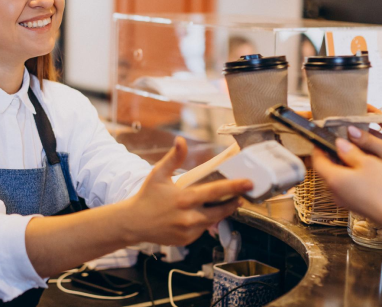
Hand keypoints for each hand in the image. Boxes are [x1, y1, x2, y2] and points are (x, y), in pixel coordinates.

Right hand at [123, 137, 252, 245]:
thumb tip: (181, 141)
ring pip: (213, 221)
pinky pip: (202, 230)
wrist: (134, 222)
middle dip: (233, 203)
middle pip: (220, 211)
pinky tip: (202, 214)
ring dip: (221, 212)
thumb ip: (173, 158)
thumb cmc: (147, 196)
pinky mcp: (186, 240)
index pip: (215, 192)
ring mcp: (188, 231)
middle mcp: (188, 217)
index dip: (234, 187)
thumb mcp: (158, 174)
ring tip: (227, 203)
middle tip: (242, 196)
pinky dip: (205, 222)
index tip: (248, 183)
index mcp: (184, 198)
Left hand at [311, 138, 381, 229]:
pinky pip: (344, 188)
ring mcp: (342, 200)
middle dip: (330, 158)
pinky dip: (347, 178)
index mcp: (334, 179)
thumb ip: (350, 152)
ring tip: (352, 157)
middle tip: (338, 147)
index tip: (320, 142)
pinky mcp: (352, 205)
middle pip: (325, 171)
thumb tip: (339, 143)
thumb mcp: (368, 163)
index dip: (318, 150)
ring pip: (335, 180)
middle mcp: (334, 192)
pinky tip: (360, 173)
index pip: (317, 162)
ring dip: (340, 168)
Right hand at [346, 105, 381, 192]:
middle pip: (375, 132)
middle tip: (345, 122)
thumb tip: (350, 129)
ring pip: (370, 145)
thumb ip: (368, 140)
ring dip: (358, 142)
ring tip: (342, 136)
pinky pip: (368, 157)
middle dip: (361, 128)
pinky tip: (347, 152)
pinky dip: (359, 154)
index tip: (359, 106)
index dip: (373, 112)